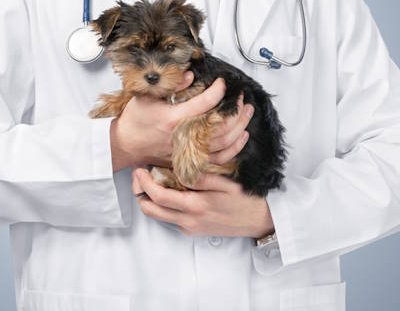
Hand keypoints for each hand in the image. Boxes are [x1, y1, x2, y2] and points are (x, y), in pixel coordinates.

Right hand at [110, 72, 253, 170]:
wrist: (127, 145)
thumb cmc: (136, 120)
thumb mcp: (147, 96)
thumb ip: (172, 86)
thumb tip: (190, 75)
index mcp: (174, 118)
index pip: (205, 103)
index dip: (218, 91)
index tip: (222, 83)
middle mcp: (185, 136)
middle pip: (221, 124)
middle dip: (236, 109)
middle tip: (242, 97)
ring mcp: (190, 151)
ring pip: (225, 141)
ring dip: (241, 125)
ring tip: (247, 112)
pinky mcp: (192, 160)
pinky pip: (220, 158)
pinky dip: (235, 147)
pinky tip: (243, 135)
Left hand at [131, 168, 274, 238]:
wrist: (260, 221)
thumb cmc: (246, 200)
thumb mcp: (225, 183)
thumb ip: (201, 177)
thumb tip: (180, 169)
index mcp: (196, 206)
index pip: (159, 196)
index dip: (145, 183)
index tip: (140, 170)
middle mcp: (189, 221)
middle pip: (151, 211)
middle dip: (140, 194)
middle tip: (140, 177)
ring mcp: (190, 228)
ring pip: (159, 216)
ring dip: (150, 200)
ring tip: (153, 181)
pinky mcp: (193, 231)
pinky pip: (171, 218)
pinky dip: (165, 205)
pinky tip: (172, 191)